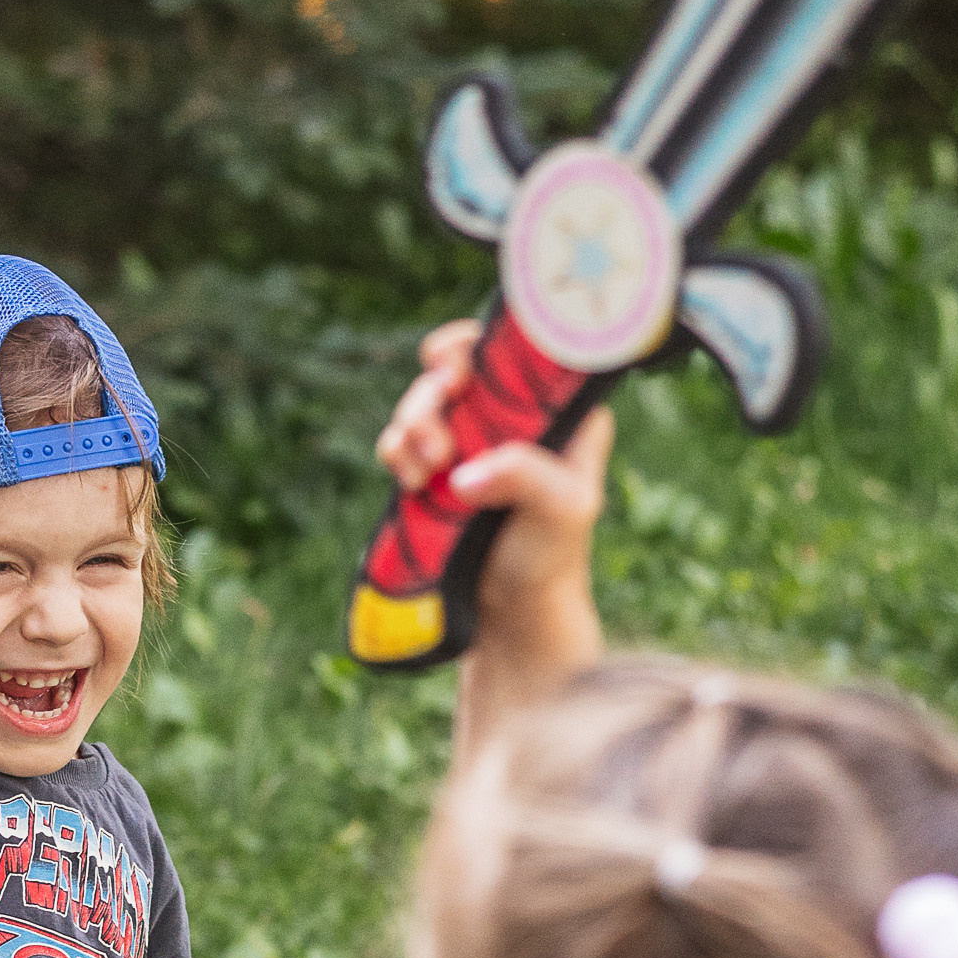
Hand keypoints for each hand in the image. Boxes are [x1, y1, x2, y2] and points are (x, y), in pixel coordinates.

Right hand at [374, 320, 612, 643]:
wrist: (512, 612)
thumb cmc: (551, 557)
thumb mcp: (560, 511)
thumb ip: (525, 477)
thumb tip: (465, 474)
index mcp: (558, 409)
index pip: (514, 351)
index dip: (474, 345)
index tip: (454, 370)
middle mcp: (512, 416)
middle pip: (457, 369)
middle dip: (433, 396)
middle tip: (436, 443)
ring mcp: (472, 441)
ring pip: (425, 402)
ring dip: (411, 425)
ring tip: (421, 471)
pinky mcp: (438, 469)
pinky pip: (404, 439)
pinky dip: (397, 450)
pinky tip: (409, 480)